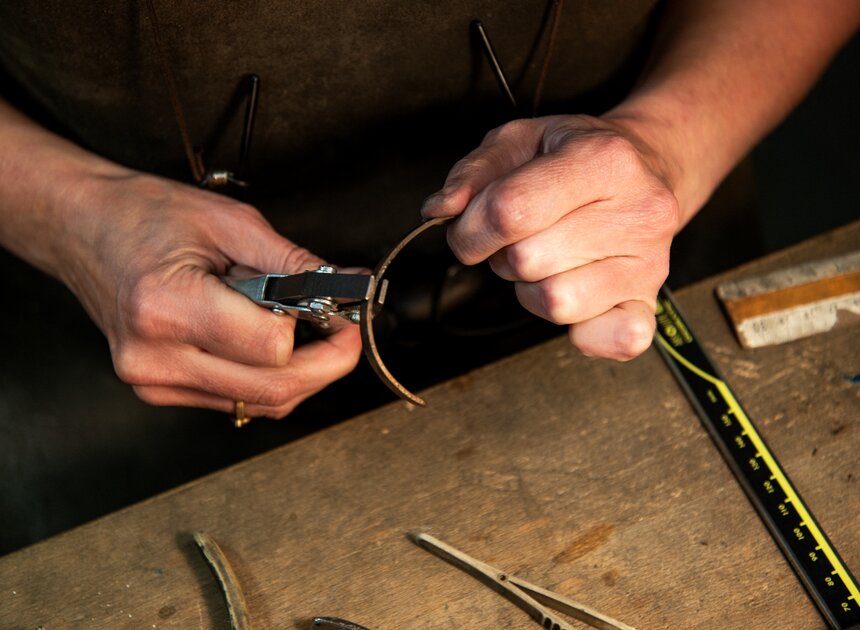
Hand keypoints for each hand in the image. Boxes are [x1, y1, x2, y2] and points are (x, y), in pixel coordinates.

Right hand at [60, 172, 361, 417]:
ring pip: (259, 403)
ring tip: (308, 332)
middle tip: (345, 332)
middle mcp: (155, 358)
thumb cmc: (143, 215)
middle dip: (325, 363)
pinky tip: (271, 346)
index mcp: (166, 308)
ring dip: (300, 374)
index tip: (341, 313)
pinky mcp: (157, 391)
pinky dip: (267, 379)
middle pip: (272, 389)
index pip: (271, 348)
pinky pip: (236, 401)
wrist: (81, 228)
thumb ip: (294, 261)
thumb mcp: (229, 221)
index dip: (318, 331)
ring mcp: (153, 381)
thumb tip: (346, 285)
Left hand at [421, 115, 679, 360]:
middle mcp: (637, 212)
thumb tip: (442, 210)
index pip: (510, 212)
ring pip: (556, 303)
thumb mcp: (521, 140)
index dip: (471, 229)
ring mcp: (648, 263)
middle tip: (518, 238)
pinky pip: (619, 339)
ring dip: (532, 288)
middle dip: (502, 255)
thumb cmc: (579, 157)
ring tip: (546, 259)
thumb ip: (474, 172)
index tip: (470, 229)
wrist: (647, 168)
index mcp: (604, 159)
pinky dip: (584, 331)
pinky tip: (576, 293)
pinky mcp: (650, 302)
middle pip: (527, 260)